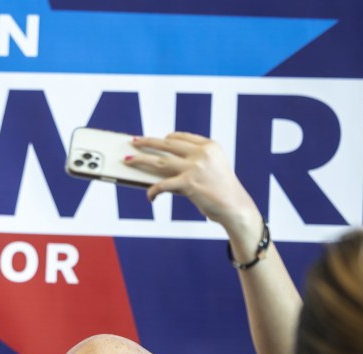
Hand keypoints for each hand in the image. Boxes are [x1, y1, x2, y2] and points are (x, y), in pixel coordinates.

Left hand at [125, 132, 264, 241]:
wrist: (235, 207)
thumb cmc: (222, 190)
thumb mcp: (213, 168)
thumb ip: (193, 162)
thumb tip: (162, 165)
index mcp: (209, 146)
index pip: (182, 137)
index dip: (167, 139)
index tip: (157, 140)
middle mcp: (202, 153)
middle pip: (167, 145)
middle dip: (148, 142)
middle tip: (134, 141)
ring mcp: (194, 167)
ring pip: (159, 161)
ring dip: (141, 160)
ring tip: (128, 160)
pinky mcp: (188, 183)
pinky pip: (163, 185)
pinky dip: (153, 191)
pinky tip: (150, 196)